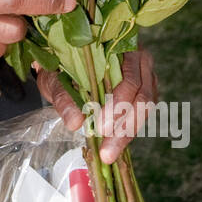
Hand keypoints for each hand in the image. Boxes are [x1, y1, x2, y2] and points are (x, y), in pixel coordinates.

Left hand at [35, 48, 159, 161]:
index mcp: (121, 49)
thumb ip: (63, 96)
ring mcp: (146, 76)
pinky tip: (114, 142)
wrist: (63, 61)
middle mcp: (140, 60)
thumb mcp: (55, 78)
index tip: (102, 127)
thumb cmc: (60, 65)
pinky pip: (142, 113)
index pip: (130, 79)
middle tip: (107, 151)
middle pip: (143, 98)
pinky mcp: (144, 91)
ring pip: (146, 108)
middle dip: (125, 128)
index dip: (119, 105)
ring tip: (108, 152)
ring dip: (127, 133)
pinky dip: (128, 129)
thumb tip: (75, 123)